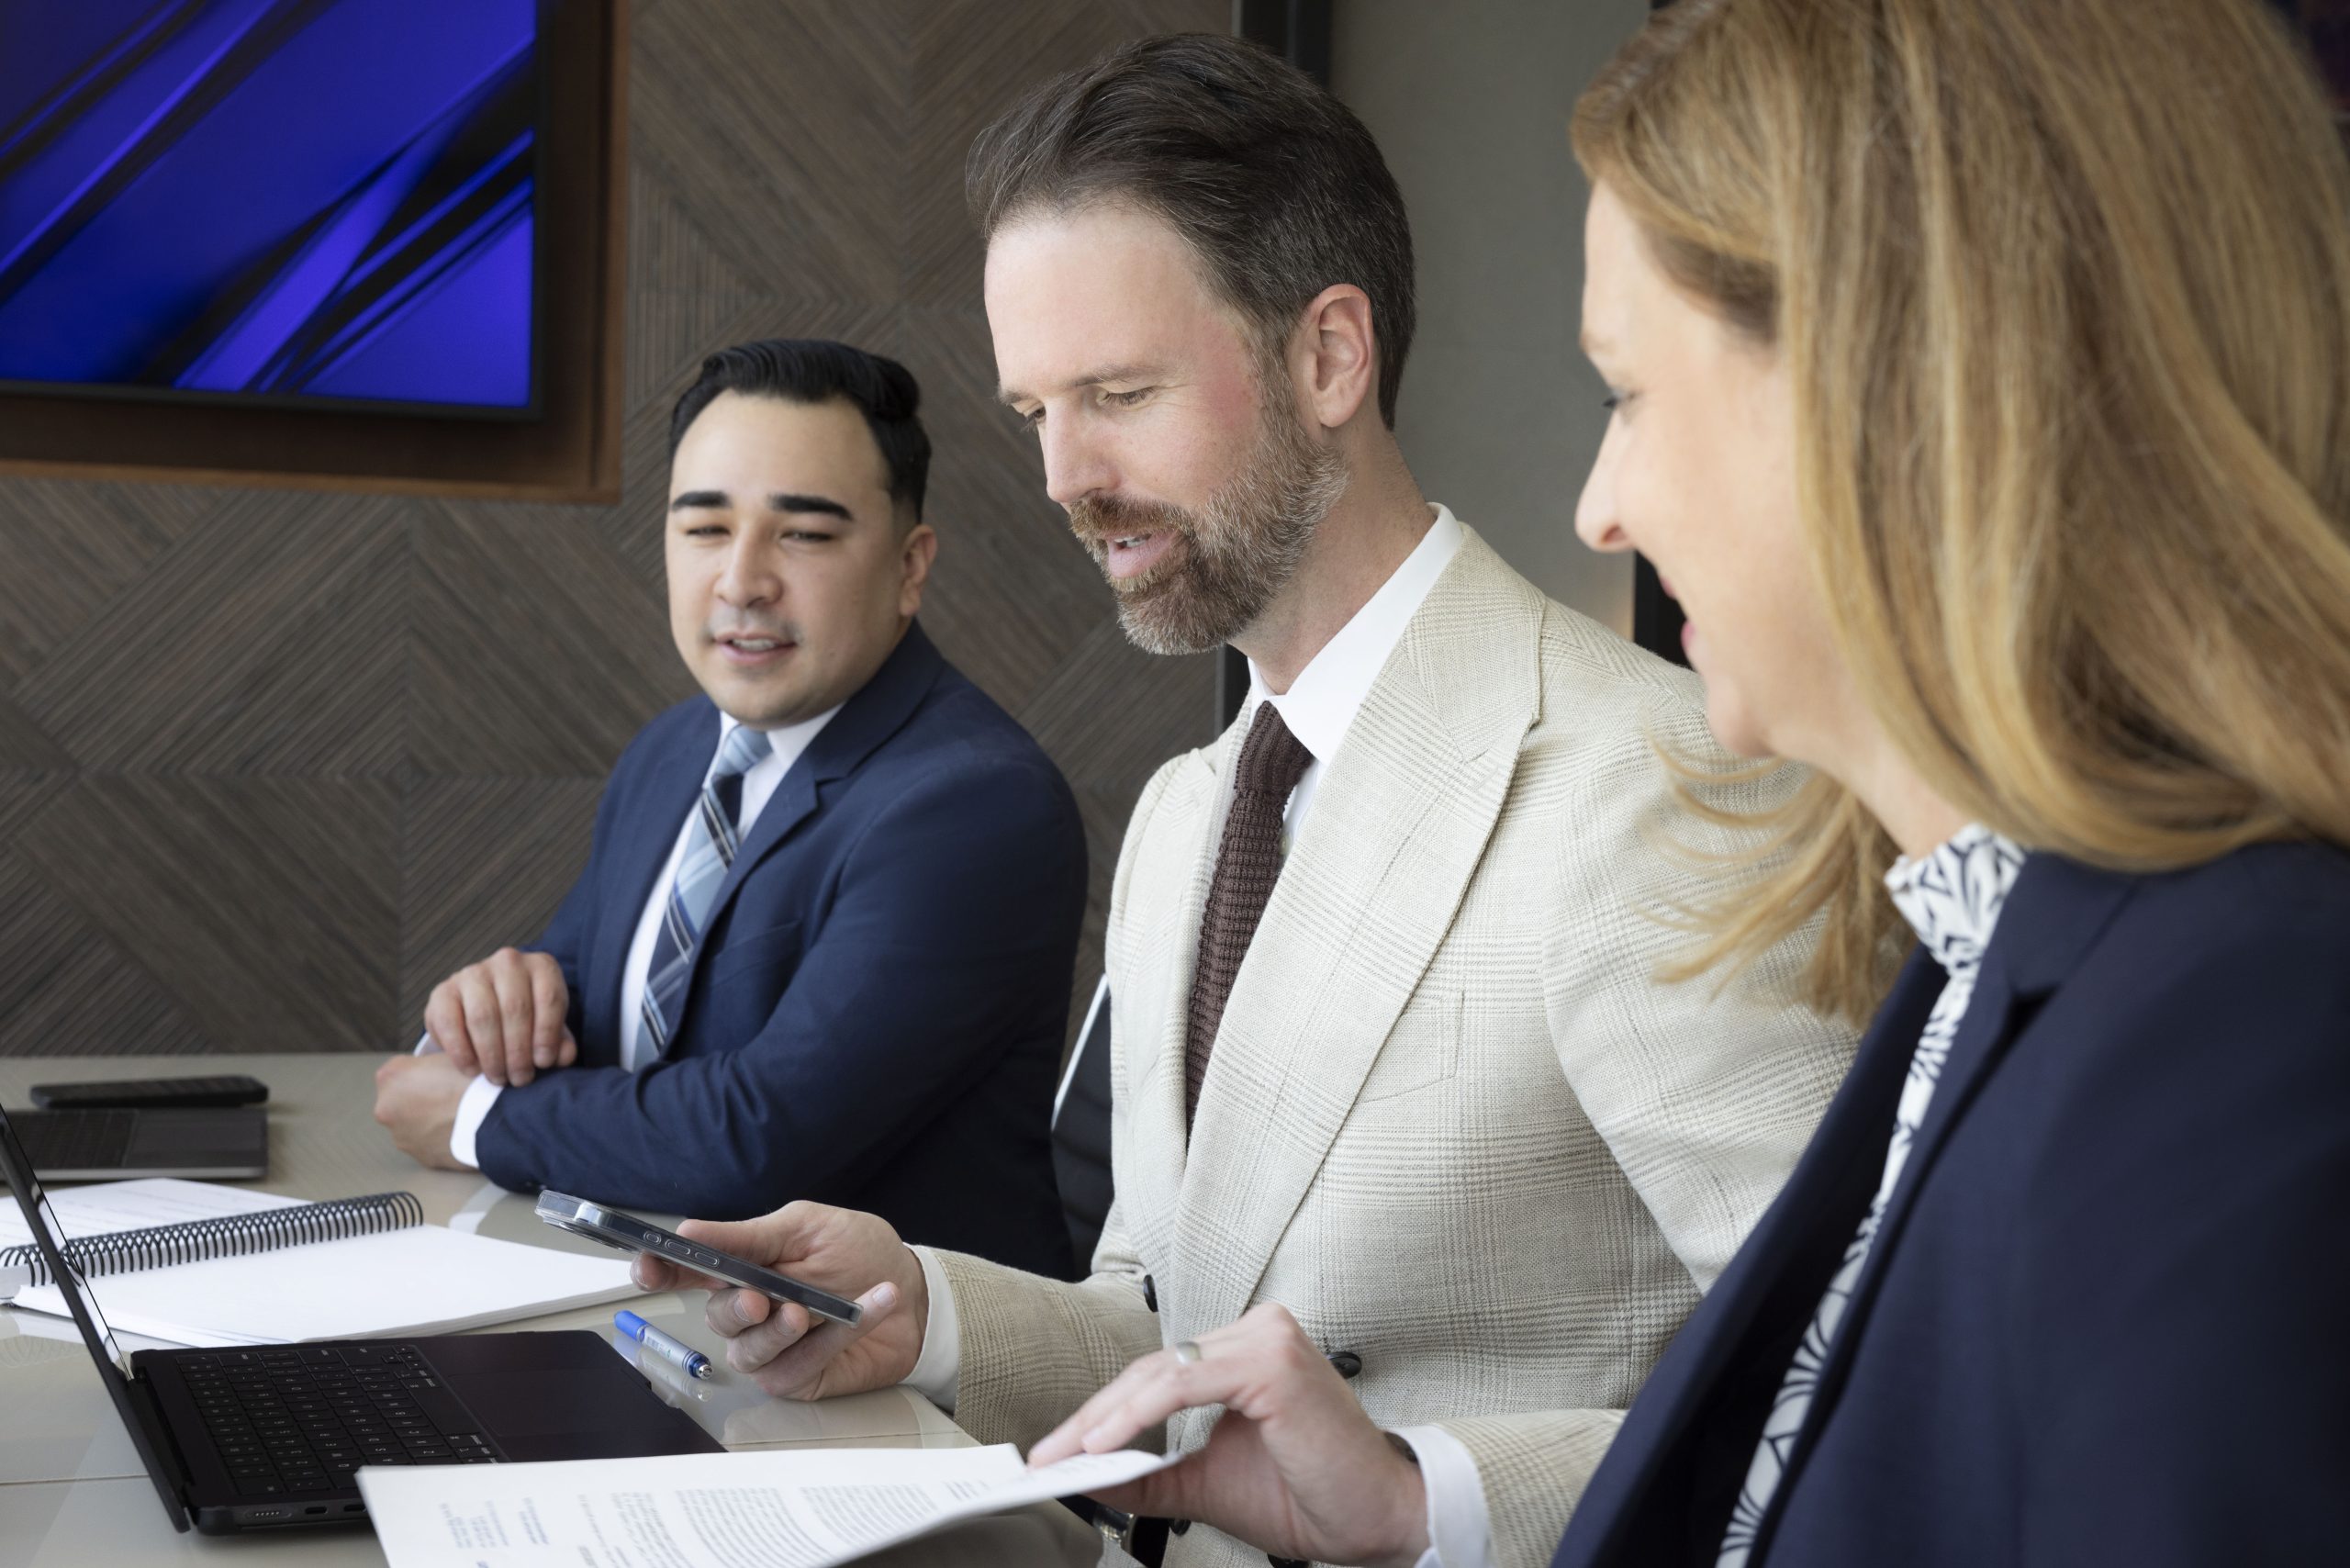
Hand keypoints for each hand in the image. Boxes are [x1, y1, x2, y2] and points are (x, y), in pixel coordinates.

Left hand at [371, 1053, 471, 1170]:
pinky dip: (439, 1137)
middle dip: (420, 1097)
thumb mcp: (450, 1053)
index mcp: (390, 1077)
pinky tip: (459, 1129)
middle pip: (401, 1099)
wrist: (493, 1119)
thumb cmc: (473, 1083)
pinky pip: (428, 1143)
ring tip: (457, 1114)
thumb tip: (436, 1067)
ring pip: (412, 1123)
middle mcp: (386, 1109)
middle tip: (449, 1094)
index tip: (439, 1074)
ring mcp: (402, 1137)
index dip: (422, 1069)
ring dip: (428, 1119)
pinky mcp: (420, 1157)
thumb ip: (431, 1061)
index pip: (400, 1068)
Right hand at [423, 947, 576, 1085]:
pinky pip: (450, 1024)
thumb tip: (563, 1056)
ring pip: (483, 1016)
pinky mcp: (442, 992)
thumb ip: (559, 1042)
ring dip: (492, 1055)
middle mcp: (508, 962)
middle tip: (520, 1079)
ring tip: (499, 1078)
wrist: (481, 1013)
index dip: (547, 1035)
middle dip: (519, 1051)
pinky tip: (473, 1070)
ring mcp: (472, 974)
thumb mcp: (548, 1029)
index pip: (549, 998)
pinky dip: (462, 1053)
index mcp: (541, 967)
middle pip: (515, 1008)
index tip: (543, 1063)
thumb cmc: (527, 1023)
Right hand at [628, 1202, 926, 1400]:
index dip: (659, 1272)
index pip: (686, 1273)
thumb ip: (748, 1236)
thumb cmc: (862, 1254)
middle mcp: (750, 1311)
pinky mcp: (798, 1377)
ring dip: (779, 1332)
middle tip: (761, 1299)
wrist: (916, 1293)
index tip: (648, 1268)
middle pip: (716, 1318)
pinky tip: (865, 1310)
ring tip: (809, 1312)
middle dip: (736, 1309)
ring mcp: (771, 1349)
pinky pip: (797, 1366)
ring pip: (748, 1352)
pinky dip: (831, 1338)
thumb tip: (691, 1232)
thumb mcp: (807, 1226)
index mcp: (743, 1267)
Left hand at [1030, 1303, 1429, 1567]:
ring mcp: (1266, 1339)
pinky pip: (1182, 1386)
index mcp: (1247, 1350)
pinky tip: (1101, 1444)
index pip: (1157, 1376)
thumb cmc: (1309, 1495)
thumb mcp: (1208, 1484)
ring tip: (1066, 1455)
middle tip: (1047, 1456)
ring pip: (1160, 1375)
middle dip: (1092, 1419)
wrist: (1378, 1519)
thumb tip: (1090, 1474)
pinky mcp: (1270, 1362)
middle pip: (1151, 1370)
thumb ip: (1153, 1475)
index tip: (1058, 1451)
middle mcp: (1258, 1330)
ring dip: (1104, 1419)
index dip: (1102, 1414)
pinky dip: (1135, 1416)